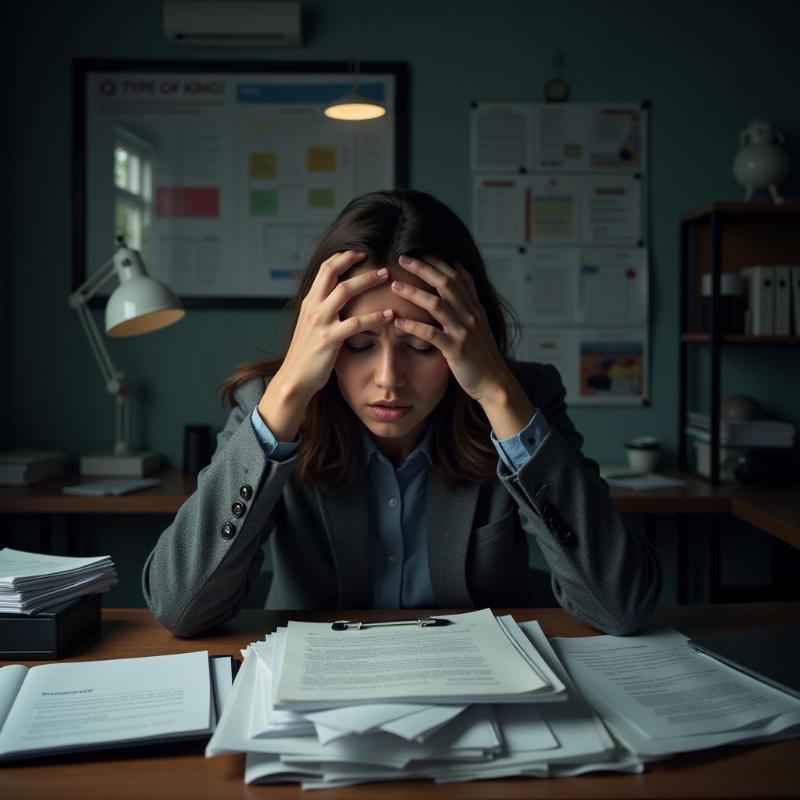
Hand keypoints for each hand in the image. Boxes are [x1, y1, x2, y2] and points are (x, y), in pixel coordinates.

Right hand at [259, 251, 393, 439]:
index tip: (360, 252)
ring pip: (345, 290)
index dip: (342, 257)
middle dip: (354, 260)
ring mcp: (320, 322)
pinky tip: (390, 315)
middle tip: (377, 258)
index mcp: (309, 303)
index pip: (324, 269)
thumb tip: (338, 301)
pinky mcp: (329, 339)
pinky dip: (375, 316)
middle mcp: (312, 307)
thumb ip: (323, 312)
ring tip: (387, 277)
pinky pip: (356, 323)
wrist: (294, 380)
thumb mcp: (311, 327)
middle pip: (332, 272)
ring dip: (368, 280)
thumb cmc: (307, 356)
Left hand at [390, 254, 533, 437]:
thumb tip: (454, 292)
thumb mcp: (477, 327)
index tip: (420, 250)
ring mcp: (464, 331)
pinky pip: (432, 335)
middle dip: (423, 268)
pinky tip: (398, 322)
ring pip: (438, 304)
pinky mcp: (456, 350)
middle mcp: (471, 315)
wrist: (495, 383)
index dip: (439, 261)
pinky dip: (414, 326)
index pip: (458, 276)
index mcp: (475, 308)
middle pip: (446, 283)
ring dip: (414, 293)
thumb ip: (465, 309)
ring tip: (395, 285)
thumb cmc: (481, 357)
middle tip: (402, 257)